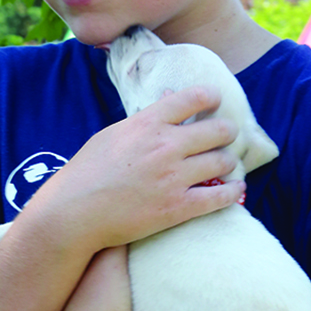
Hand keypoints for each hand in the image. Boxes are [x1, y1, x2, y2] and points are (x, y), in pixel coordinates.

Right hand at [30, 85, 246, 253]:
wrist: (74, 214)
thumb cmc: (86, 172)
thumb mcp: (112, 135)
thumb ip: (143, 119)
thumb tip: (168, 98)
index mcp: (146, 124)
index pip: (191, 98)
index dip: (210, 96)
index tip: (215, 100)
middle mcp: (165, 146)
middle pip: (216, 130)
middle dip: (227, 131)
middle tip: (228, 135)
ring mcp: (173, 177)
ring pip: (222, 161)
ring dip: (228, 161)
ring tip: (228, 163)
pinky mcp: (177, 208)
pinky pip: (219, 196)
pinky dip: (233, 191)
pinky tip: (236, 189)